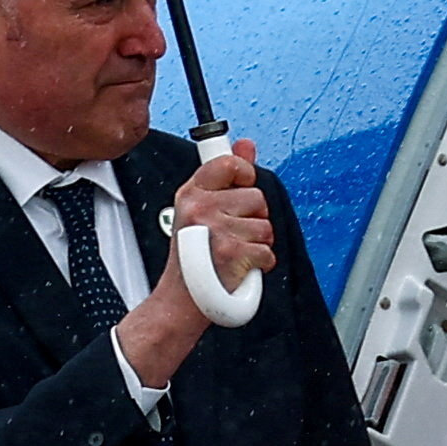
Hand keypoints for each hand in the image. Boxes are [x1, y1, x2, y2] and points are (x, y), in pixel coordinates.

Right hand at [176, 138, 273, 291]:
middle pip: (256, 197)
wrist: (179, 301)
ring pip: (265, 226)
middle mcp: (200, 208)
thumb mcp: (200, 210)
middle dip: (254, 219)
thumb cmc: (191, 257)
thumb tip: (246, 144)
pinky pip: (267, 251)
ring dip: (258, 244)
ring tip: (235, 252)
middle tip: (233, 233)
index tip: (242, 187)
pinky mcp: (231, 253)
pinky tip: (240, 268)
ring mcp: (215, 229)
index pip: (229, 162)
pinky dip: (260, 264)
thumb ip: (226, 175)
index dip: (245, 174)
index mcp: (191, 193)